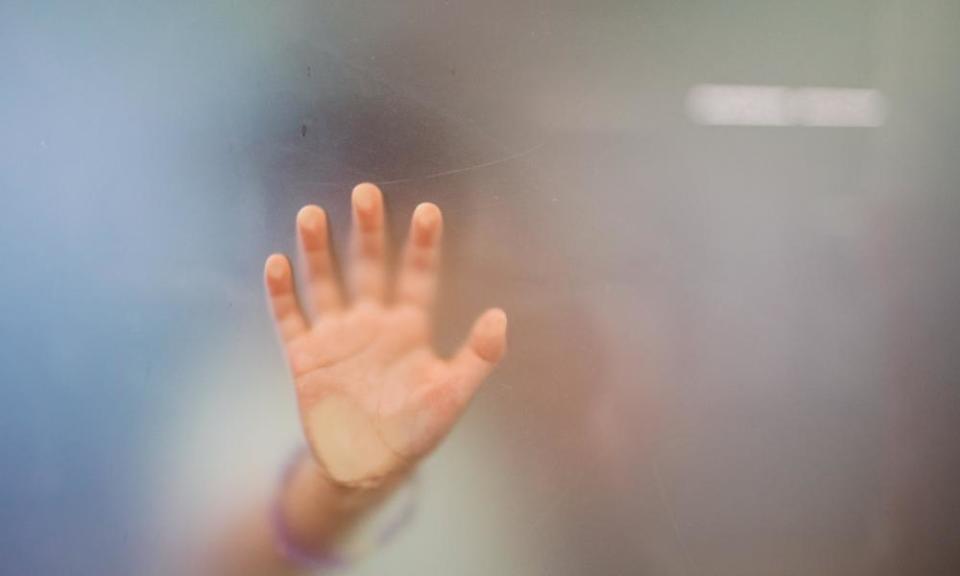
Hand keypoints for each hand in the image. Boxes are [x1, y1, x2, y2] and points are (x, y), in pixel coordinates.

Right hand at [264, 183, 506, 488]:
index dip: (423, 245)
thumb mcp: (451, 395)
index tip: (428, 211)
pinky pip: (291, 319)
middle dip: (368, 231)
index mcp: (409, 327)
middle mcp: (372, 322)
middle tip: (366, 192)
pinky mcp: (305, 356)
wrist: (369, 466)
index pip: (419, 276)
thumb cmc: (415, 430)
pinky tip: (277, 264)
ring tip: (311, 214)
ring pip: (326, 283)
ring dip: (317, 251)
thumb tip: (501, 316)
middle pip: (369, 267)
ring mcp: (336, 336)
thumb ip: (477, 356)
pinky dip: (283, 294)